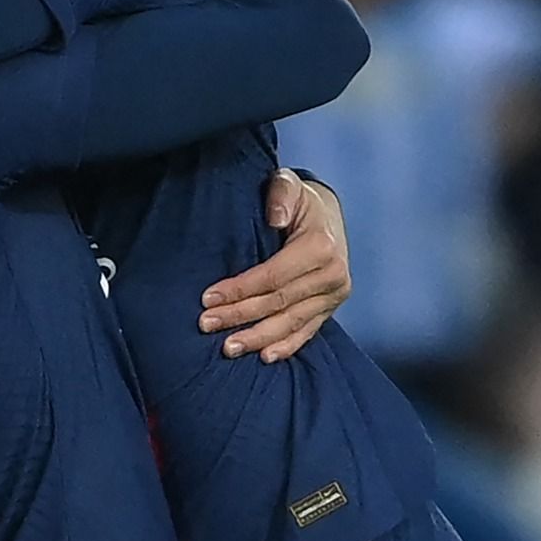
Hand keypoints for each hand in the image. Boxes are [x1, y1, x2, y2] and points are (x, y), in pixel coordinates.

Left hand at [199, 169, 351, 361]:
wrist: (327, 214)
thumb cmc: (298, 199)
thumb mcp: (288, 183)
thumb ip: (281, 192)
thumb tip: (275, 217)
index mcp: (320, 247)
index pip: (272, 276)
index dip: (239, 289)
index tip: (207, 299)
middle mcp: (333, 275)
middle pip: (278, 303)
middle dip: (240, 316)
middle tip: (206, 325)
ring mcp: (334, 295)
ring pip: (291, 322)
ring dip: (258, 338)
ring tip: (228, 348)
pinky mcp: (331, 308)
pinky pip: (307, 331)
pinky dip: (286, 346)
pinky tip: (264, 357)